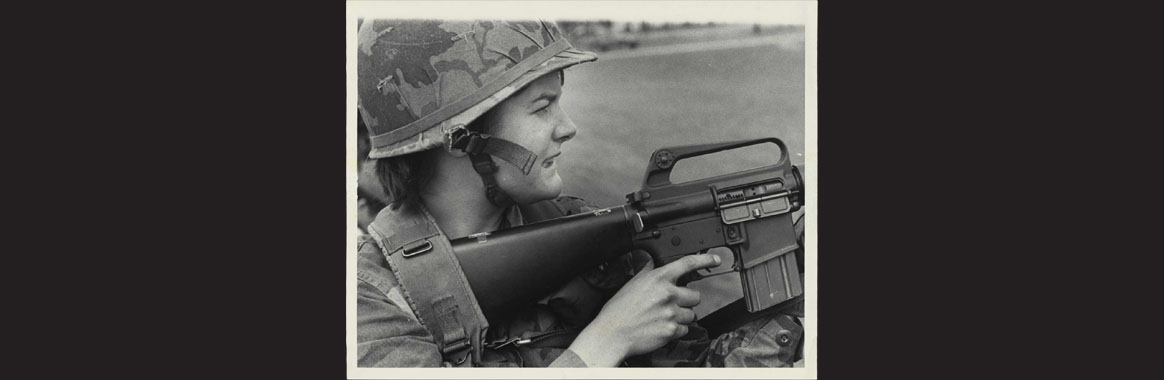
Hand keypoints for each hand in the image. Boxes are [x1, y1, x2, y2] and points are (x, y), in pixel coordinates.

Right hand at [567, 254, 721, 365]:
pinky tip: (661, 327)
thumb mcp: (631, 284)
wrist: (612, 334)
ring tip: (663, 317)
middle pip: (695, 295)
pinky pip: (684, 329)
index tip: (715, 260)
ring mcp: (671, 313)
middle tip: (671, 304)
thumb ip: (647, 272)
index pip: (687, 264)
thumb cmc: (618, 310)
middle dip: (686, 301)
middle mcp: (668, 294)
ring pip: (692, 314)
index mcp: (658, 279)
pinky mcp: (672, 330)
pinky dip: (676, 330)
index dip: (705, 260)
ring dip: (682, 316)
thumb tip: (654, 263)